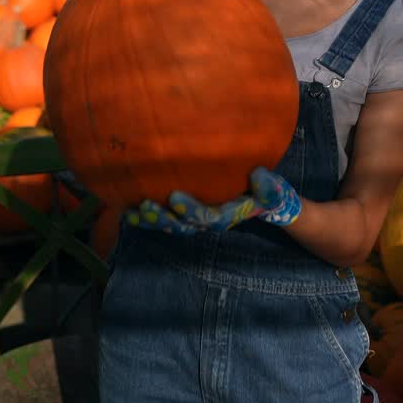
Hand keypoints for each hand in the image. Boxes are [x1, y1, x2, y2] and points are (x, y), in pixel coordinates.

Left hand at [126, 167, 301, 234]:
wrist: (263, 204)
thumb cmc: (266, 193)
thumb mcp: (273, 190)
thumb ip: (269, 187)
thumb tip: (259, 175)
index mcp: (227, 215)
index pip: (206, 217)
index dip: (190, 210)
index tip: (174, 197)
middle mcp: (208, 222)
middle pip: (182, 227)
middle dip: (163, 219)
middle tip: (145, 207)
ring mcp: (197, 221)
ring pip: (171, 227)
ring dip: (151, 221)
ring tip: (131, 213)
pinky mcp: (188, 216)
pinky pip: (167, 221)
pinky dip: (148, 218)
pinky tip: (129, 211)